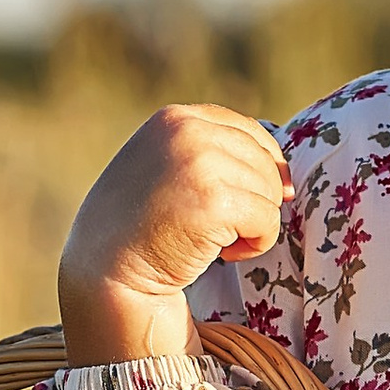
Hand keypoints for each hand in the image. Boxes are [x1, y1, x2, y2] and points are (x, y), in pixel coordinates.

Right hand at [59, 105, 289, 362]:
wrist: (104, 271)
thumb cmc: (136, 229)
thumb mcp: (163, 168)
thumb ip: (206, 154)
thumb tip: (285, 175)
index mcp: (175, 118)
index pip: (249, 131)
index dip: (260, 169)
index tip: (244, 201)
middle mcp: (187, 131)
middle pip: (265, 161)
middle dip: (254, 200)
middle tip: (217, 228)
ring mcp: (200, 163)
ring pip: (270, 192)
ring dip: (252, 224)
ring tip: (212, 240)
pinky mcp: (214, 201)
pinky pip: (268, 221)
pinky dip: (255, 245)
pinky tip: (220, 254)